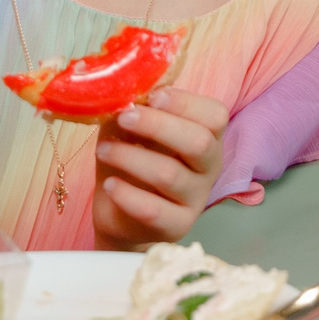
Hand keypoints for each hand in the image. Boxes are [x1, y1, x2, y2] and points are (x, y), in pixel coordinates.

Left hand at [92, 87, 228, 246]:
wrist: (123, 216)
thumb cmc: (133, 162)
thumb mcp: (132, 131)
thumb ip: (132, 111)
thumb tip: (120, 92)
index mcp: (207, 137)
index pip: (215, 115)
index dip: (186, 103)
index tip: (152, 96)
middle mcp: (209, 167)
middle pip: (199, 142)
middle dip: (157, 125)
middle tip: (123, 117)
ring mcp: (195, 199)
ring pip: (170, 175)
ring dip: (130, 157)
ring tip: (102, 151)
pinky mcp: (176, 227)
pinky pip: (154, 210)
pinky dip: (127, 195)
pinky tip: (109, 185)